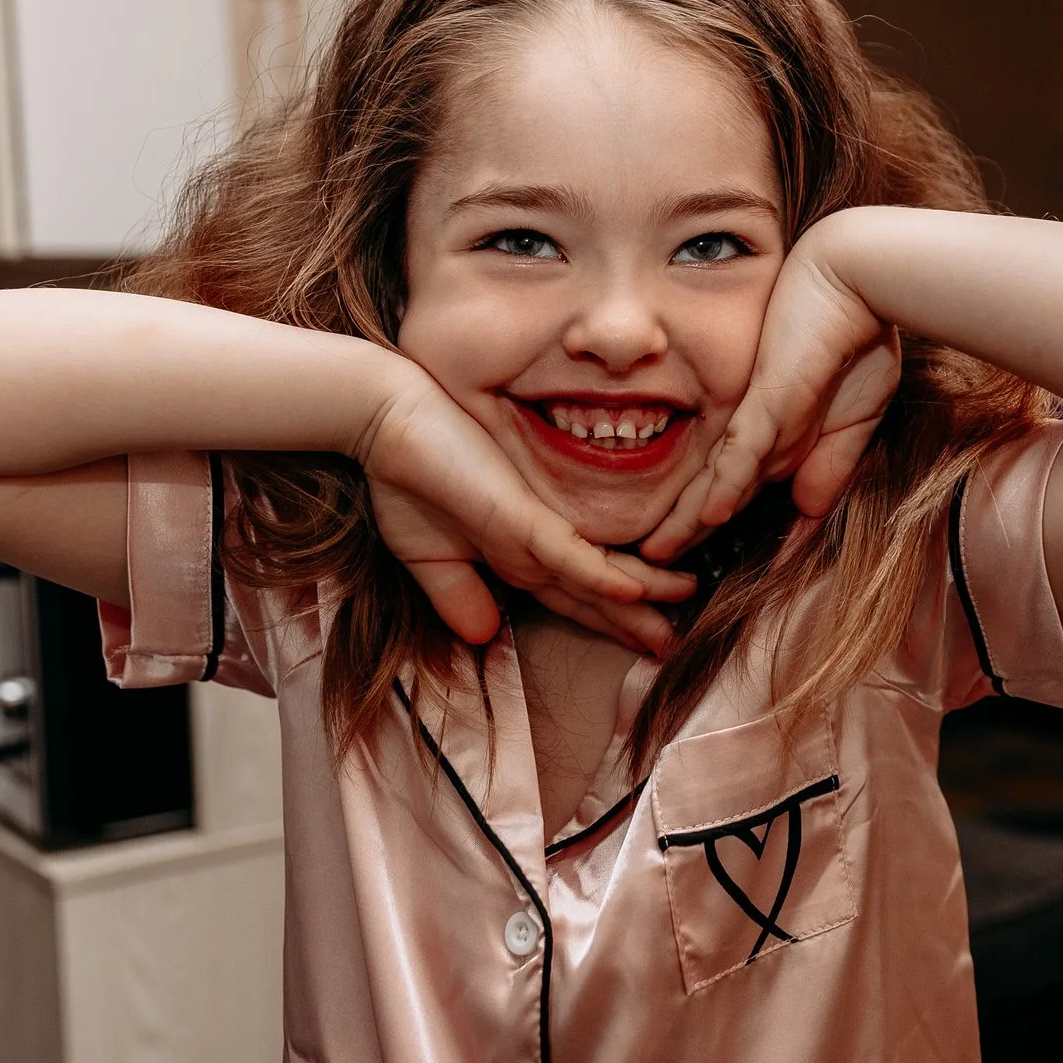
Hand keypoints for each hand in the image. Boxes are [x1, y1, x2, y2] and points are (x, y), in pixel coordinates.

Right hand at [356, 373, 693, 653]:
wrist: (381, 422)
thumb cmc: (404, 478)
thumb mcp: (428, 555)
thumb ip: (458, 594)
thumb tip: (484, 636)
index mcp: (518, 549)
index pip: (575, 592)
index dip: (609, 618)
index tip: (644, 639)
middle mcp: (534, 540)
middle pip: (596, 587)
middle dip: (637, 615)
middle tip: (674, 640)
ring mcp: (530, 526)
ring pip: (596, 573)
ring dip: (641, 594)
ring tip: (681, 608)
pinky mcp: (518, 513)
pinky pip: (567, 553)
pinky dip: (599, 576)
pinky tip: (633, 592)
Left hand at [641, 237, 899, 562]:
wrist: (862, 277)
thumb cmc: (860, 337)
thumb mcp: (855, 418)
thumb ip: (830, 464)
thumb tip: (805, 512)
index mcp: (777, 436)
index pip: (736, 492)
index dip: (710, 526)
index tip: (690, 565)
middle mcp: (760, 431)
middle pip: (712, 492)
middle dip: (682, 533)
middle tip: (647, 569)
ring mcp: (760, 416)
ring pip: (713, 479)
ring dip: (684, 521)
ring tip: (652, 555)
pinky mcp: (768, 398)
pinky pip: (742, 449)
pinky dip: (725, 484)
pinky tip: (705, 516)